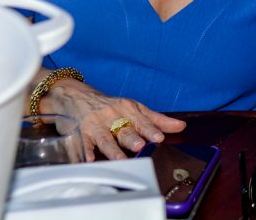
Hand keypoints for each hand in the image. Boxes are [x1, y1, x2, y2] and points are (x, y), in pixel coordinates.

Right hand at [42, 80, 185, 160]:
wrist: (75, 96)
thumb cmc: (109, 106)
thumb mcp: (133, 108)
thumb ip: (156, 119)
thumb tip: (180, 126)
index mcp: (127, 109)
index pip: (142, 121)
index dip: (151, 129)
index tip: (159, 137)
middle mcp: (112, 116)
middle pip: (124, 129)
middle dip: (132, 137)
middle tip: (140, 145)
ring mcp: (95, 124)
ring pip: (105, 138)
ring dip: (112, 149)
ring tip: (120, 159)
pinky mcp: (80, 133)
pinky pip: (83, 143)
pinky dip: (86, 152)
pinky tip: (89, 159)